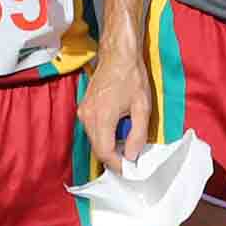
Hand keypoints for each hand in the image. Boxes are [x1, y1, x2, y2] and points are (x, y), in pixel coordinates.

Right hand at [78, 51, 151, 174]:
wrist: (118, 55)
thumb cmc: (132, 78)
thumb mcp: (142, 107)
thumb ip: (137, 134)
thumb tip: (132, 156)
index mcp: (102, 117)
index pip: (105, 152)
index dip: (118, 165)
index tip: (130, 169)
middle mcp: (87, 117)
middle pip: (97, 149)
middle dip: (114, 158)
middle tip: (131, 161)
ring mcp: (83, 112)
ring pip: (94, 140)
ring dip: (109, 147)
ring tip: (127, 145)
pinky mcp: (84, 108)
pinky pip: (92, 130)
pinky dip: (104, 136)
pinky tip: (118, 132)